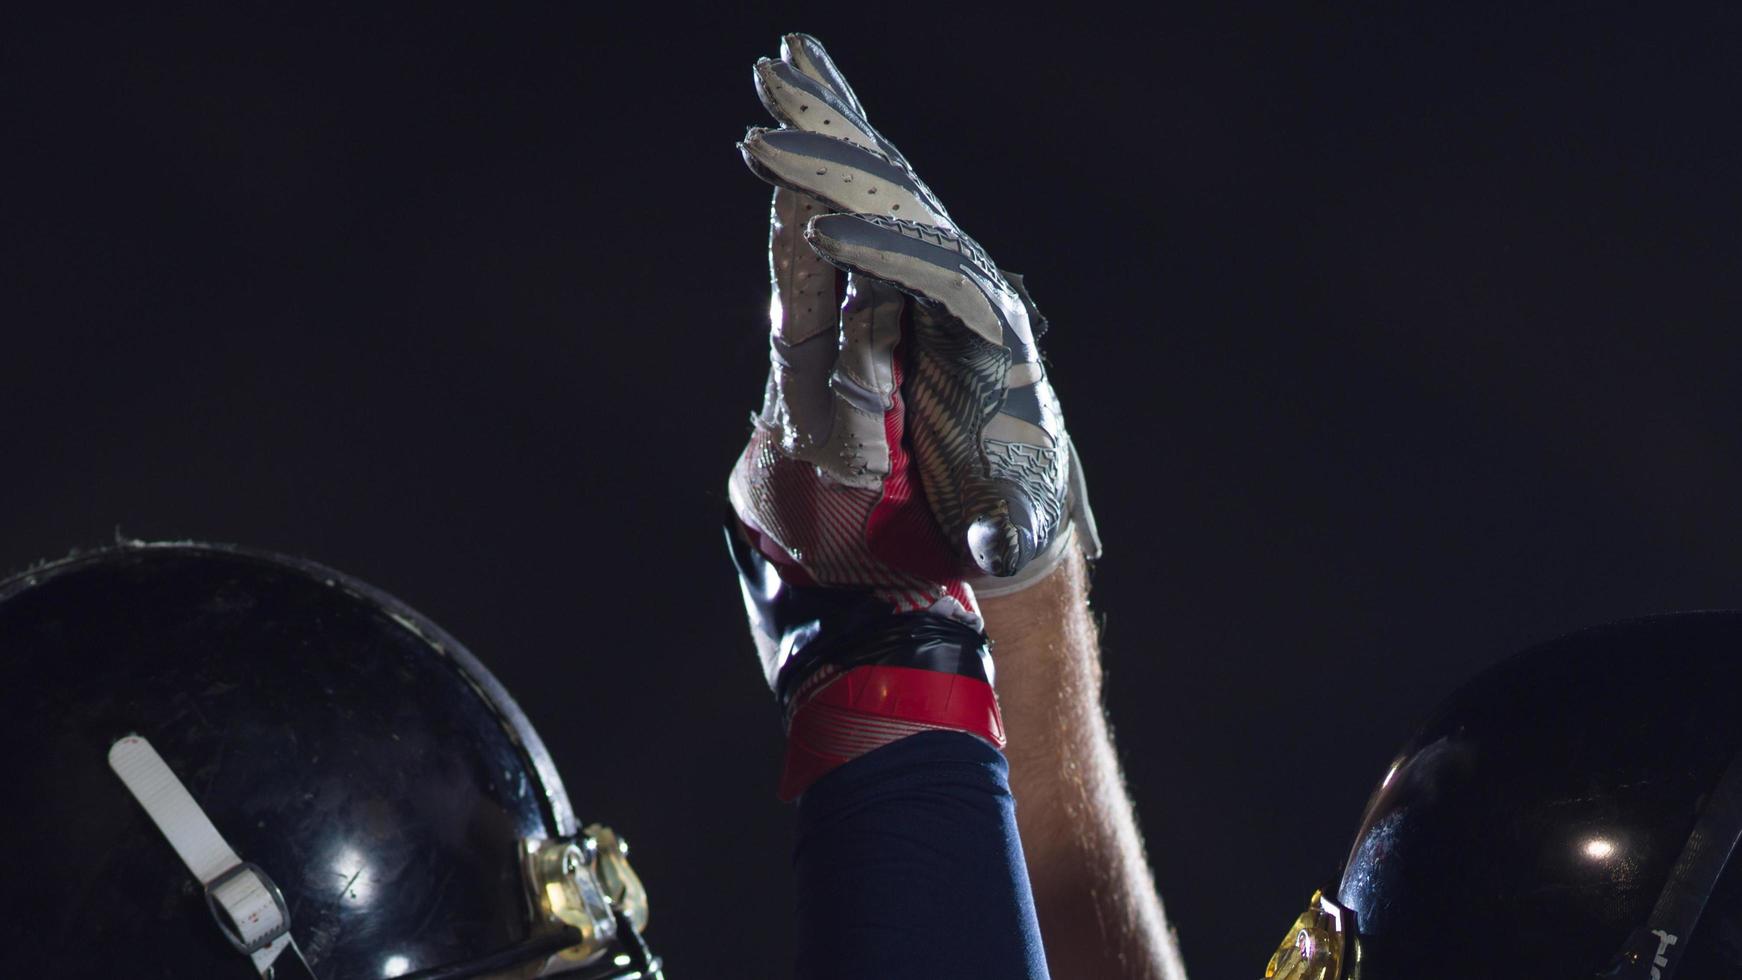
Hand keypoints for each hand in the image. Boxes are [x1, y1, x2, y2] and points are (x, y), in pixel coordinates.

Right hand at [728, 35, 1097, 618]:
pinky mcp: (908, 261)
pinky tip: (797, 76)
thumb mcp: (1004, 528)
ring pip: (883, 178)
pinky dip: (831, 135)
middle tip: (765, 125)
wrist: (1013, 489)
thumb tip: (995, 548)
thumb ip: (999, 536)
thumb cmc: (1000, 507)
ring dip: (828, 122)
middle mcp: (971, 278)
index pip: (939, 276)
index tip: (823, 238)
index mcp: (994, 331)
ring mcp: (940, 261)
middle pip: (906, 204)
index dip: (882, 259)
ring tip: (778, 63)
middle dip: (837, 166)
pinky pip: (866, 186)